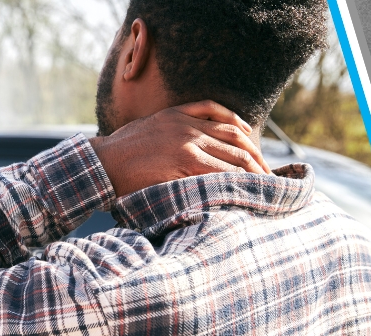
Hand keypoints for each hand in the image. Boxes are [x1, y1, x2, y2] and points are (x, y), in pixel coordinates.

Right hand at [89, 100, 270, 197]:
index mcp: (180, 113)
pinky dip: (235, 179)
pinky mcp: (183, 162)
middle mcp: (188, 125)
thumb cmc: (121, 152)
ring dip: (252, 171)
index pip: (226, 120)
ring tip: (264, 185)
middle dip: (256, 158)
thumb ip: (174, 129)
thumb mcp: (149, 128)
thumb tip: (195, 147)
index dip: (246, 138)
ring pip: (232, 155)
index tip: (256, 154)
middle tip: (269, 175)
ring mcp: (187, 143)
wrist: (102, 164)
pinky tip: (245, 187)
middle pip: (236, 138)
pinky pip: (219, 170)